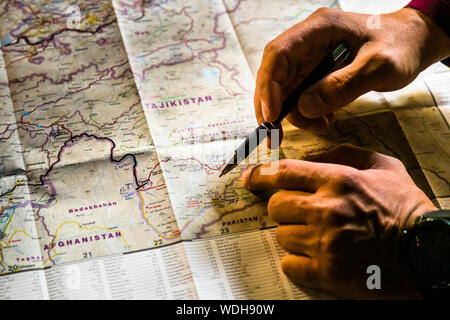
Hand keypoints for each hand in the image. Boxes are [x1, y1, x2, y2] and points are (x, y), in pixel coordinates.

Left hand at [242, 144, 436, 298]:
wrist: (426, 252)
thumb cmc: (404, 207)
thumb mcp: (381, 166)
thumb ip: (342, 154)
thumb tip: (306, 157)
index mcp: (338, 180)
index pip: (283, 172)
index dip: (260, 174)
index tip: (249, 178)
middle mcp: (327, 210)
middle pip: (276, 206)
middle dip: (283, 208)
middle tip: (299, 212)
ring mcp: (325, 243)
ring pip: (281, 235)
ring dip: (293, 235)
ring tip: (317, 236)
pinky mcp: (327, 273)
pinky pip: (289, 264)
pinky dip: (296, 261)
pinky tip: (315, 256)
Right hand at [255, 7, 449, 143]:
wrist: (413, 43)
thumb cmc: (401, 47)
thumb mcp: (379, 67)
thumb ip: (342, 86)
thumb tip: (304, 108)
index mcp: (319, 28)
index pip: (279, 54)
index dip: (269, 86)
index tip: (271, 116)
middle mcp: (307, 41)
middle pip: (275, 74)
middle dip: (273, 107)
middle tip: (275, 136)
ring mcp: (310, 57)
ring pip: (285, 89)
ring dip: (294, 114)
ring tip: (320, 127)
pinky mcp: (315, 72)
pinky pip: (300, 95)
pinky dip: (306, 113)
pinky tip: (324, 121)